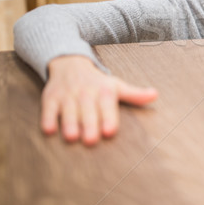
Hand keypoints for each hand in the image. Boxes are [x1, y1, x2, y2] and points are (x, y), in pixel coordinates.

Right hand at [42, 55, 157, 145]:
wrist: (70, 63)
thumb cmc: (98, 82)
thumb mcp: (117, 85)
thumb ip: (134, 94)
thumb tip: (155, 95)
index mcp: (104, 91)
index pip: (107, 106)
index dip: (108, 119)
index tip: (110, 131)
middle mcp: (86, 93)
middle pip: (87, 111)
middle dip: (89, 125)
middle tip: (91, 140)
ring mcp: (67, 95)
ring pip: (68, 111)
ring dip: (69, 124)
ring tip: (72, 137)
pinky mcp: (51, 98)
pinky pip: (48, 109)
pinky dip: (48, 118)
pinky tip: (49, 130)